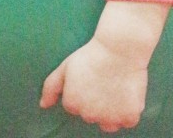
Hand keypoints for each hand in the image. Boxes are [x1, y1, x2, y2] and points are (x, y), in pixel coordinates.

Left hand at [40, 1, 167, 132]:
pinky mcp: (128, 118)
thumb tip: (43, 105)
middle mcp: (89, 116)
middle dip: (93, 102)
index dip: (80, 91)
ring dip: (110, 112)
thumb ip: (51, 87)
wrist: (118, 49)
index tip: (87, 78)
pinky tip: (124, 93)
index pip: (73, 106)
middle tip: (100, 81)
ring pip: (108, 123)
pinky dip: (127, 112)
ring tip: (112, 89)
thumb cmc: (90, 56)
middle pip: (90, 115)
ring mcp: (110, 119)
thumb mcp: (65, 68)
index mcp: (72, 104)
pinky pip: (126, 122)